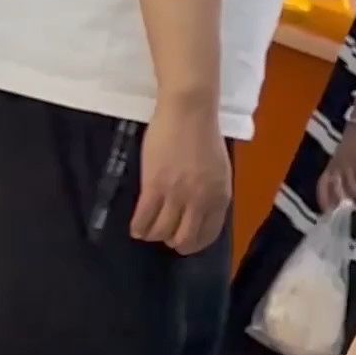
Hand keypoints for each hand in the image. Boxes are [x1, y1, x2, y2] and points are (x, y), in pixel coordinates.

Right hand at [132, 98, 230, 254]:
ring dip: (153, 234)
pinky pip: (144, 218)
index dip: (194, 243)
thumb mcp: (219, 170)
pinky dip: (139, 227)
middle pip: (184, 239)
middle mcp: (201, 201)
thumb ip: (212, 193)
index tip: (184, 241)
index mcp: (220, 197)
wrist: (188, 111)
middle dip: (173, 242)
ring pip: (162, 231)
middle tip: (164, 235)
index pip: (208, 234)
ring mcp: (177, 194)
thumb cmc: (203, 135)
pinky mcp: (155, 186)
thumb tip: (199, 212)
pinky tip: (136, 227)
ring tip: (147, 230)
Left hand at [318, 103, 355, 211]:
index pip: (323, 186)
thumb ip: (352, 168)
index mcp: (333, 164)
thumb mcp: (352, 155)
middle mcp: (337, 165)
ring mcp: (348, 163)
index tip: (332, 213)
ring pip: (354, 190)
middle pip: (338, 192)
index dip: (325, 201)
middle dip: (350, 202)